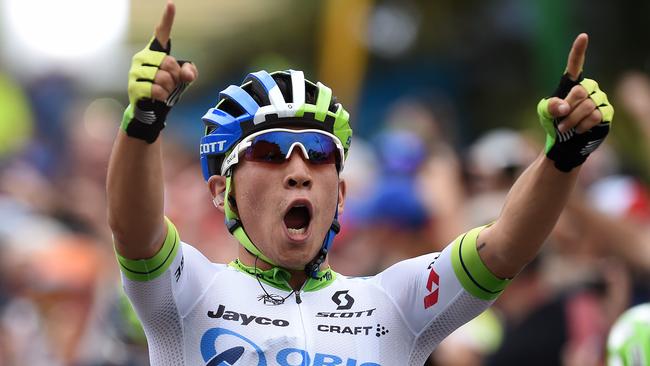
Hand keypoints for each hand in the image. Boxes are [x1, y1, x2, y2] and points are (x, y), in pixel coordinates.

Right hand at [121, 1, 197, 142]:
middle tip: (172, 83)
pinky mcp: (133, 86)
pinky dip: (162, 96)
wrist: (151, 109)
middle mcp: (142, 58)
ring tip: (164, 91)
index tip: (171, 4)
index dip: (167, 18)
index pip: (161, 33)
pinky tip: (159, 97)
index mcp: (154, 52)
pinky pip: (156, 89)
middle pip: (168, 62)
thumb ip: (190, 72)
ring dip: (169, 87)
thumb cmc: (167, 90)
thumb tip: (186, 73)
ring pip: (162, 77)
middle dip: (175, 76)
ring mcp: (135, 72)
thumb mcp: (183, 80)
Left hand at [537, 33, 613, 171]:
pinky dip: (582, 125)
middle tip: (560, 120)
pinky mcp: (606, 112)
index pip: (575, 64)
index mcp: (571, 83)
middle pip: (579, 92)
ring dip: (572, 120)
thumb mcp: (545, 114)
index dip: (578, 50)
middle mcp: (588, 87)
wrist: (564, 142)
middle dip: (567, 108)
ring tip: (564, 127)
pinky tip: (578, 130)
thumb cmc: (553, 123)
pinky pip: (594, 116)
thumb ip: (550, 107)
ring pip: (587, 106)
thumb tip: (564, 107)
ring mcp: (599, 99)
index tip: (583, 36)